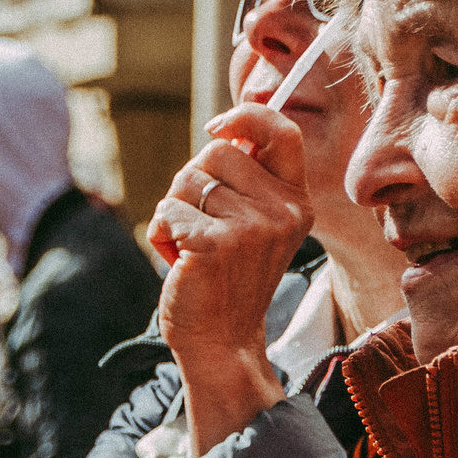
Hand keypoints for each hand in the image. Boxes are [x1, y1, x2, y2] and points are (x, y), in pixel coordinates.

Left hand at [147, 102, 312, 452]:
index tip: (217, 127)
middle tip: (200, 222)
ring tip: (192, 248)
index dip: (247, 115)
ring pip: (186, 180)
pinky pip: (167, 209)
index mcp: (296, 202)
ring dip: (174, 211)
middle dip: (193, 179)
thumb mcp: (256, 226)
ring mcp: (251, 228)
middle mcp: (281, 212)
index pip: (283, 132)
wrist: (221, 342)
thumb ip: (248, 180)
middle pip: (217, 151)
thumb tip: (225, 128)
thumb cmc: (228, 279)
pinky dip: (161, 232)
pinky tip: (178, 261)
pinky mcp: (214, 244)